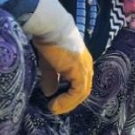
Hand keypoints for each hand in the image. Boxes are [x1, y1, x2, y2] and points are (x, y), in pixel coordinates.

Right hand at [23, 0, 93, 114]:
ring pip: (82, 92)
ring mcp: (85, 67)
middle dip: (69, 101)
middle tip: (55, 108)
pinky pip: (79, 91)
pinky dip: (68, 100)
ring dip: (68, 103)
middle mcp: (86, 65)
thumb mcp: (49, 62)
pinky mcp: (80, 69)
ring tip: (54, 108)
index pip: (80, 83)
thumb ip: (51, 77)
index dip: (69, 96)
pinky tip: (55, 104)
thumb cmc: (48, 39)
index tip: (55, 103)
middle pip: (83, 89)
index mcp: (81, 62)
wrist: (50, 26)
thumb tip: (49, 93)